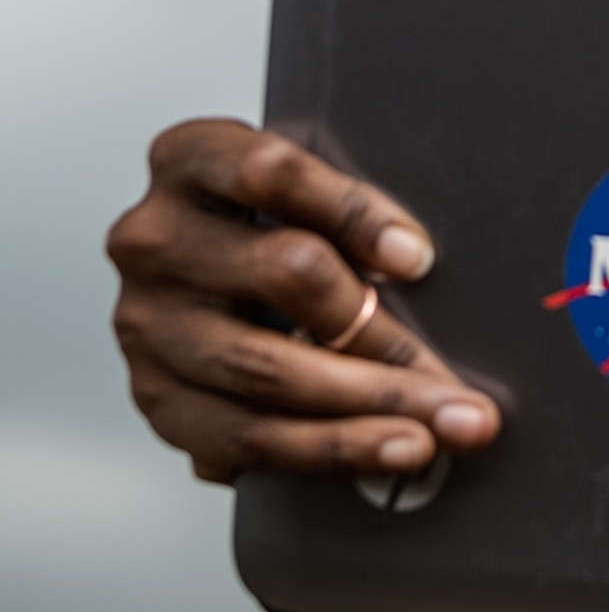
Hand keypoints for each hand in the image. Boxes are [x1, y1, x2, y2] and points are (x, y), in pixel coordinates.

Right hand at [109, 116, 502, 485]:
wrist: (193, 274)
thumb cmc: (269, 219)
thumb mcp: (296, 186)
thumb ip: (343, 210)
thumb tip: (424, 266)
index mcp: (189, 160)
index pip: (272, 174)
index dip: (352, 213)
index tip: (419, 260)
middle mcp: (155, 241)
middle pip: (285, 276)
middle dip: (386, 335)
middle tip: (459, 381)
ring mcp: (147, 325)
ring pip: (269, 371)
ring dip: (369, 409)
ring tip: (442, 428)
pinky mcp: (157, 398)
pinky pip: (248, 436)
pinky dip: (328, 449)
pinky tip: (388, 451)